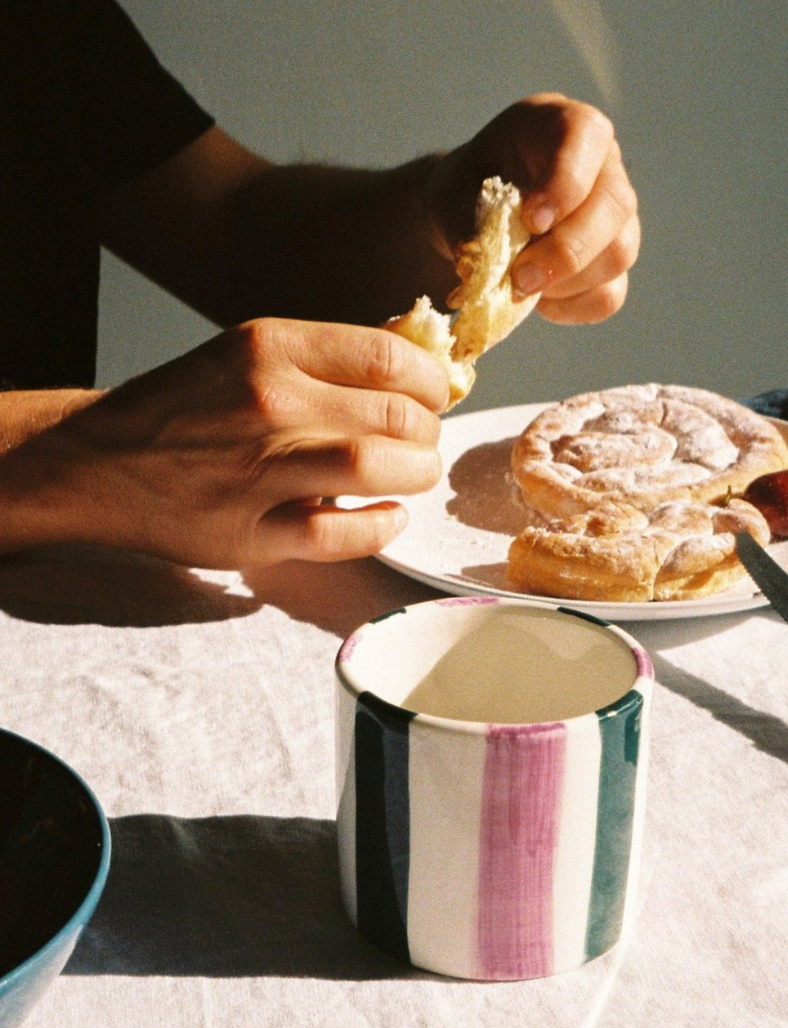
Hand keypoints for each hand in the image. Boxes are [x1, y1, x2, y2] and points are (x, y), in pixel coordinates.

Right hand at [0, 319, 448, 567]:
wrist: (99, 460)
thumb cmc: (182, 407)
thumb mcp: (244, 355)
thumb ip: (321, 360)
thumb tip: (413, 366)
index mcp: (269, 347)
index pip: (388, 355)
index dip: (432, 380)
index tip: (436, 396)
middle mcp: (268, 402)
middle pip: (394, 415)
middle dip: (428, 433)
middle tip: (423, 443)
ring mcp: (259, 470)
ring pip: (375, 468)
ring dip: (416, 475)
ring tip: (414, 477)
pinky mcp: (250, 533)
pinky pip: (340, 535)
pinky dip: (380, 527)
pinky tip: (389, 516)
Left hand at [426, 93, 639, 323]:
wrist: (470, 218)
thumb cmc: (465, 191)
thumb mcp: (451, 195)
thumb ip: (465, 222)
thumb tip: (478, 267)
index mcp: (566, 126)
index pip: (585, 141)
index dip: (563, 185)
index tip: (530, 221)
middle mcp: (603, 166)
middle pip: (614, 206)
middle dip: (565, 250)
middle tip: (519, 279)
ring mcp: (615, 217)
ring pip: (618, 254)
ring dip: (566, 283)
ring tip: (519, 287)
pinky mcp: (610, 262)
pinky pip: (609, 294)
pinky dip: (572, 308)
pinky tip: (538, 303)